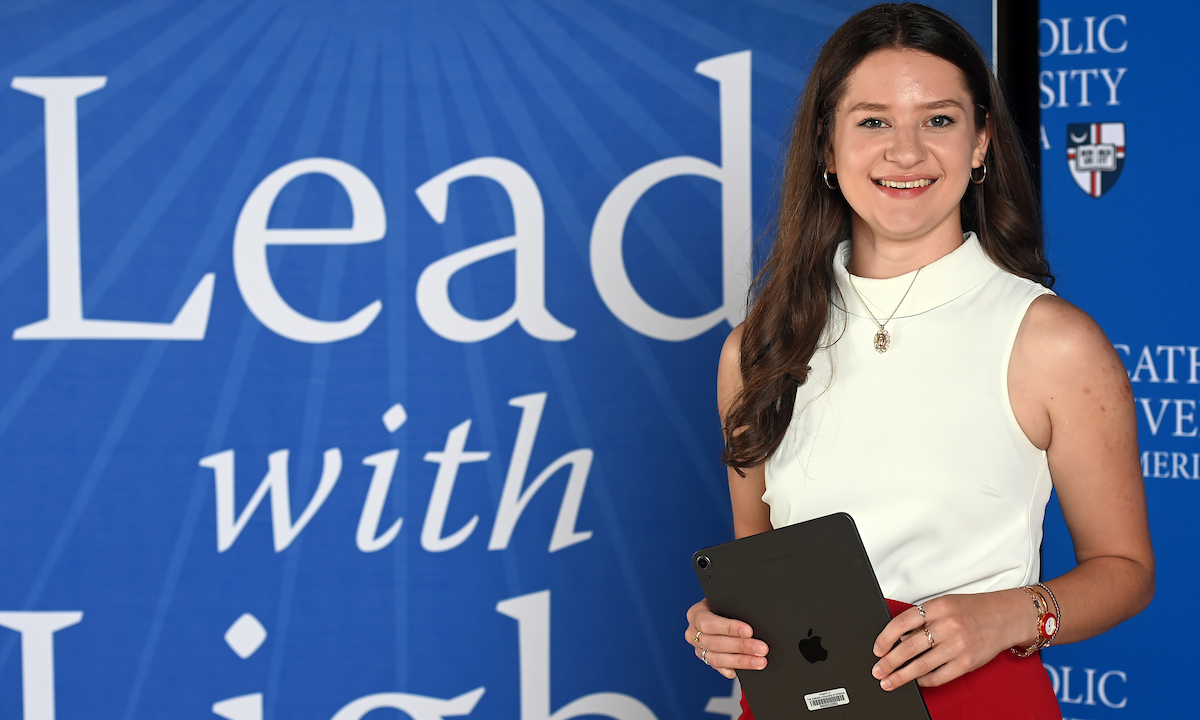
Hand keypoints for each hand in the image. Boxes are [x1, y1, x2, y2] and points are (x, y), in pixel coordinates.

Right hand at [684, 598, 769, 678]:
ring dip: (740, 661)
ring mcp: (698, 648)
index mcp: (696, 614)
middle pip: (715, 643)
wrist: (716, 611)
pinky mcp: (705, 659)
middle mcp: (693, 633)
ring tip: (759, 661)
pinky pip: (718, 668)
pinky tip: (744, 671)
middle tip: (761, 648)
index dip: (730, 628)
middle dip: (741, 647)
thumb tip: (753, 615)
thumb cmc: (723, 604)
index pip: (710, 623)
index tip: (749, 631)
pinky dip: (731, 670)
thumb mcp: (724, 601)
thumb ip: (733, 607)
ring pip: (717, 659)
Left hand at [870, 590, 1034, 689]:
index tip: (877, 649)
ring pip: (921, 665)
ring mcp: (958, 646)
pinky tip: (915, 681)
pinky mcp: (967, 663)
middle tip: (877, 671)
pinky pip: (939, 676)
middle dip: (889, 662)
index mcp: (938, 607)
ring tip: (889, 681)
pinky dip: (923, 681)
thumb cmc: (973, 610)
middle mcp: (947, 626)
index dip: (885, 638)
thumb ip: (923, 619)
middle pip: (909, 647)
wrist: (1005, 617)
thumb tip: (898, 638)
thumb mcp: (945, 604)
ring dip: (901, 676)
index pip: (902, 622)